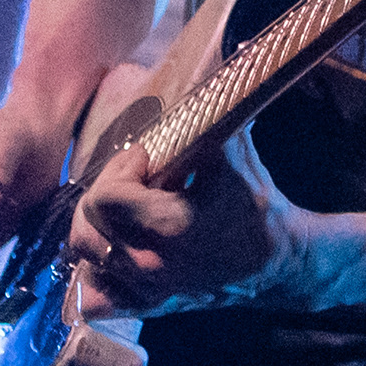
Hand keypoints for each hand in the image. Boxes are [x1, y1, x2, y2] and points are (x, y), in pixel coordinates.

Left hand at [69, 127, 313, 315]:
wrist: (282, 262)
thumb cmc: (257, 207)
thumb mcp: (233, 156)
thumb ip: (208, 117)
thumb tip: (207, 61)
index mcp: (169, 227)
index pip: (105, 196)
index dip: (121, 168)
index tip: (148, 160)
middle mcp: (150, 263)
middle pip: (87, 223)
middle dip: (107, 193)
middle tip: (138, 182)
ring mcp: (147, 289)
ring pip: (84, 256)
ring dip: (97, 228)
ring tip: (126, 213)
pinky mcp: (148, 304)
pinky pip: (93, 299)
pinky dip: (94, 275)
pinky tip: (115, 252)